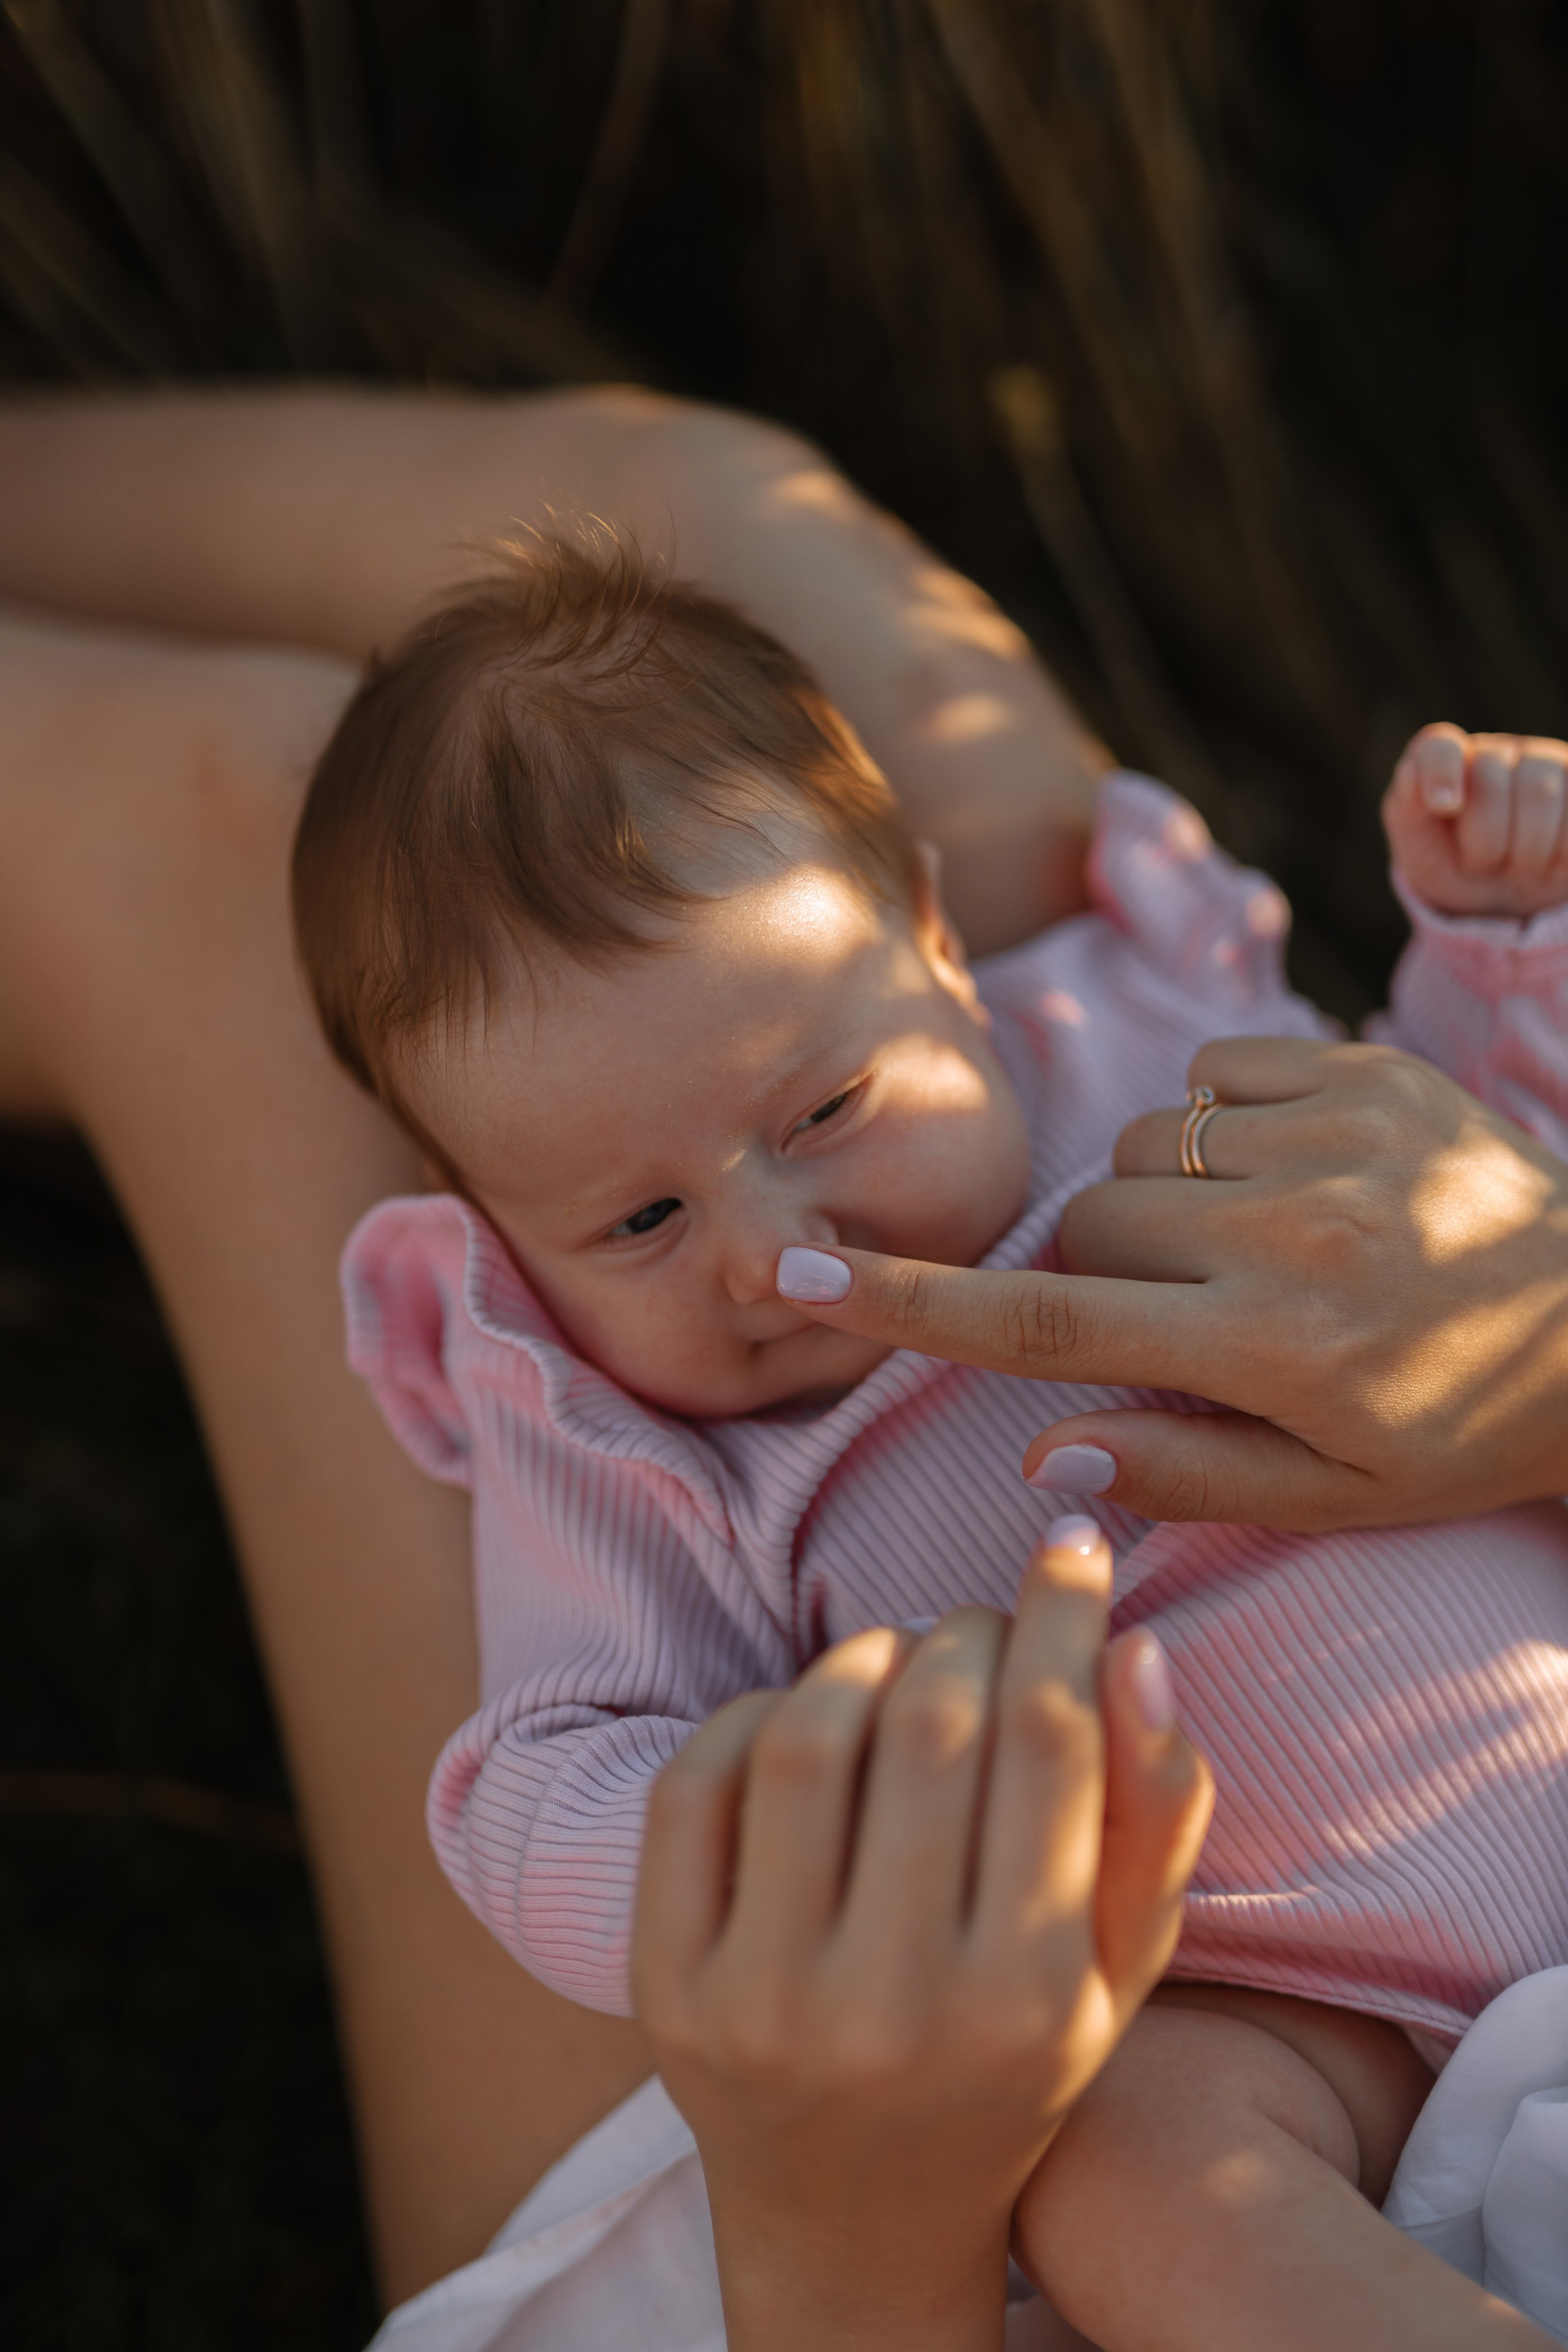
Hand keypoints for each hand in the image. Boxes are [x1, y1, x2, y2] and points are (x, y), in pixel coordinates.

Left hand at [632, 1523, 1210, 2351]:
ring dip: (863, 1656)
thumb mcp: (1122, 1969)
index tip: (1071, 1544)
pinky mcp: (669, 1985)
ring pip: (811, 1736)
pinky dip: (759, 1711)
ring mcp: (765, 1998)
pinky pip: (699, 1781)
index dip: (1062, 1615)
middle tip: (981, 1623)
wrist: (856, 2223)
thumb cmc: (1014, 2067)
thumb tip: (1136, 1644)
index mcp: (1029, 2001)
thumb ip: (1156, 1811)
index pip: (1049, 1742)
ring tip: (900, 1660)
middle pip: (935, 1724)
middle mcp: (894, 2005)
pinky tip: (808, 1720)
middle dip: (968, 1630)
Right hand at [774, 1036, 1567, 1529]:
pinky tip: (1282, 1179)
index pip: (1043, 1321)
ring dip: (1155, 1200)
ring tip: (1243, 1246)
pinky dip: (1214, 1127)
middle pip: (1083, 1224)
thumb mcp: (1335, 1496)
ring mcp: (1333, 1134)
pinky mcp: (1369, 1070)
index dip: (904, 1305)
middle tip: (1171, 1315)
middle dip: (1088, 1270)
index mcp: (1271, 1347)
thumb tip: (1040, 1451)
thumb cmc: (1466, 1429)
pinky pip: (1214, 1077)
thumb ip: (1182, 1469)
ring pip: (1141, 1149)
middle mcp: (1289, 1230)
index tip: (792, 1273)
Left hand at [1384, 721, 1567, 916]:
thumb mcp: (1419, 848)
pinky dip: (1562, 853)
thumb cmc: (1457, 866)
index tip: (1445, 807)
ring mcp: (1547, 764)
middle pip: (1490, 779)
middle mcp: (1497, 752)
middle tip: (1484, 864)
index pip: (1439, 749)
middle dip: (1484, 841)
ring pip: (1540, 793)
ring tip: (1519, 866)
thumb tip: (1410, 770)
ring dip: (1526, 851)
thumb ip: (1407, 808)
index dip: (1441, 773)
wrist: (1507, 899)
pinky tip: (1552, 862)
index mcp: (1448, 762)